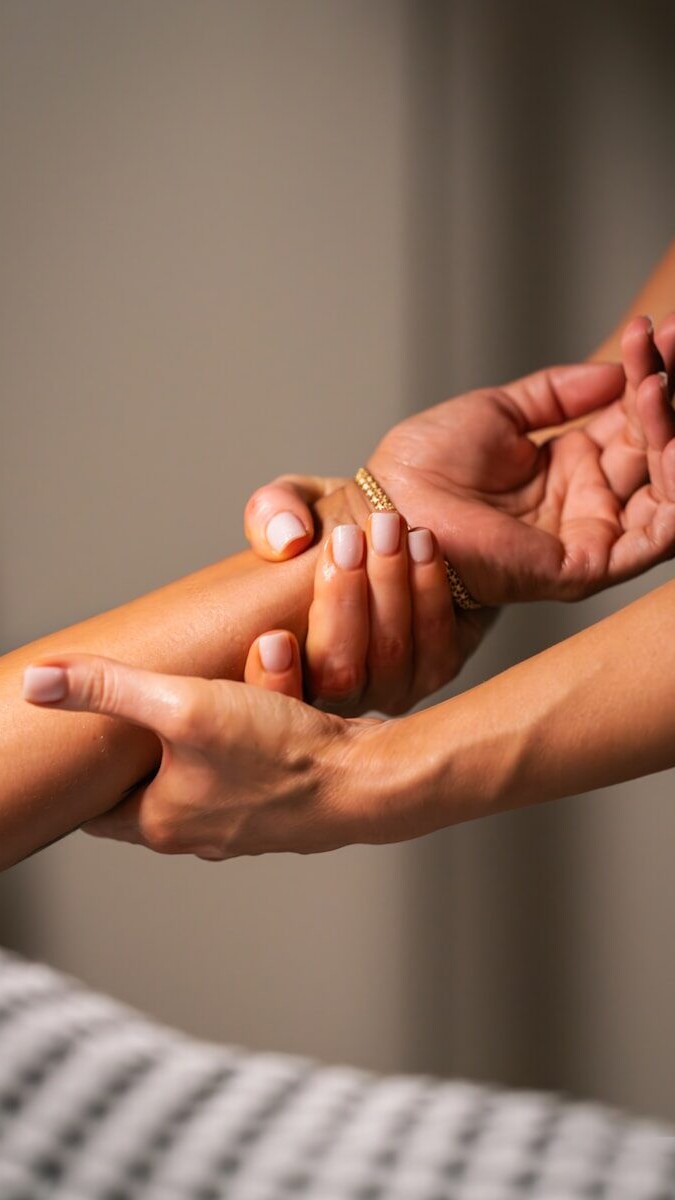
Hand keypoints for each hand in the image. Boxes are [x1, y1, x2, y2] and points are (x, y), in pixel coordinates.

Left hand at [22, 653, 386, 858]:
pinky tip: (263, 713)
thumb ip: (109, 688)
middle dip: (152, 744)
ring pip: (205, 776)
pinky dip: (247, 745)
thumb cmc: (280, 754)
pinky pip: (249, 774)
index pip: (99, 808)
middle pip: (153, 787)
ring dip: (205, 738)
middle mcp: (200, 833)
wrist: (366, 780)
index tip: (81, 752)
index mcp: (162, 820)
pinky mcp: (283, 812)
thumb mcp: (184, 704)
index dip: (89, 775)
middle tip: (148, 709)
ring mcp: (244, 827)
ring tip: (212, 697)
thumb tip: (37, 681)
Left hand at [245, 316, 674, 603]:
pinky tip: (673, 443)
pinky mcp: (584, 566)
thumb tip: (614, 372)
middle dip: (666, 395)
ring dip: (672, 435)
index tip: (657, 330)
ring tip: (659, 385)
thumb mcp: (499, 411)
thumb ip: (558, 392)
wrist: (389, 506)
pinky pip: (654, 536)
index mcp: (567, 467)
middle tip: (672, 342)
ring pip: (666, 490)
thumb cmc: (424, 468)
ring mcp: (589, 535)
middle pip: (656, 448)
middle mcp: (586, 502)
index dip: (649, 375)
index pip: (632, 419)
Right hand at [246, 513, 488, 715]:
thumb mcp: (298, 503)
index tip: (274, 637)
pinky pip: (435, 642)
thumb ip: (270, 511)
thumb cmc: (340, 520)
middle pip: (336, 676)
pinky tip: (421, 542)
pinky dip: (428, 590)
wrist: (411, 511)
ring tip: (387, 526)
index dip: (272, 683)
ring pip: (387, 655)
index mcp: (290, 664)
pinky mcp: (439, 666)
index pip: (273, 703)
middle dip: (340, 604)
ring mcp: (392, 684)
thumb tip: (286, 538)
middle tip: (346, 538)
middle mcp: (340, 689)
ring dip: (387, 586)